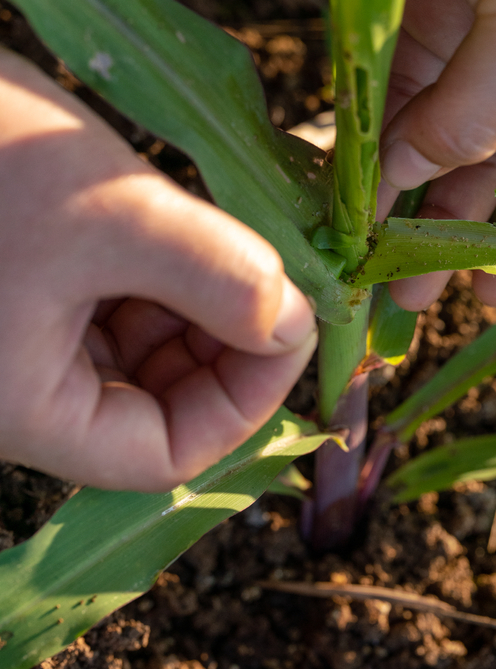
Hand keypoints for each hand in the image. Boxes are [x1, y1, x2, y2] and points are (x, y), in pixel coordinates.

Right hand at [0, 49, 315, 491]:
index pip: (166, 453)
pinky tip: (194, 224)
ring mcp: (29, 331)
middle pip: (164, 400)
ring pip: (149, 347)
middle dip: (231, 344)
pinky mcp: (36, 280)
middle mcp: (29, 383)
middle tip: (280, 275)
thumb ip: (212, 274)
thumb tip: (293, 322)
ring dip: (206, 301)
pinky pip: (122, 298)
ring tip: (238, 240)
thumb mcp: (110, 214)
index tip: (293, 324)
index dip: (246, 401)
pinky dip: (171, 270)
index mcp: (30, 407)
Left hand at [378, 0, 495, 310]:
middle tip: (435, 293)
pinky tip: (348, 182)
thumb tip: (411, 183)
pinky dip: (381, 134)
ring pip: (464, 141)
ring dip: (422, 200)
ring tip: (377, 265)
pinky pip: (407, 88)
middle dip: (494, 234)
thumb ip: (482, 114)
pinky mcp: (434, 2)